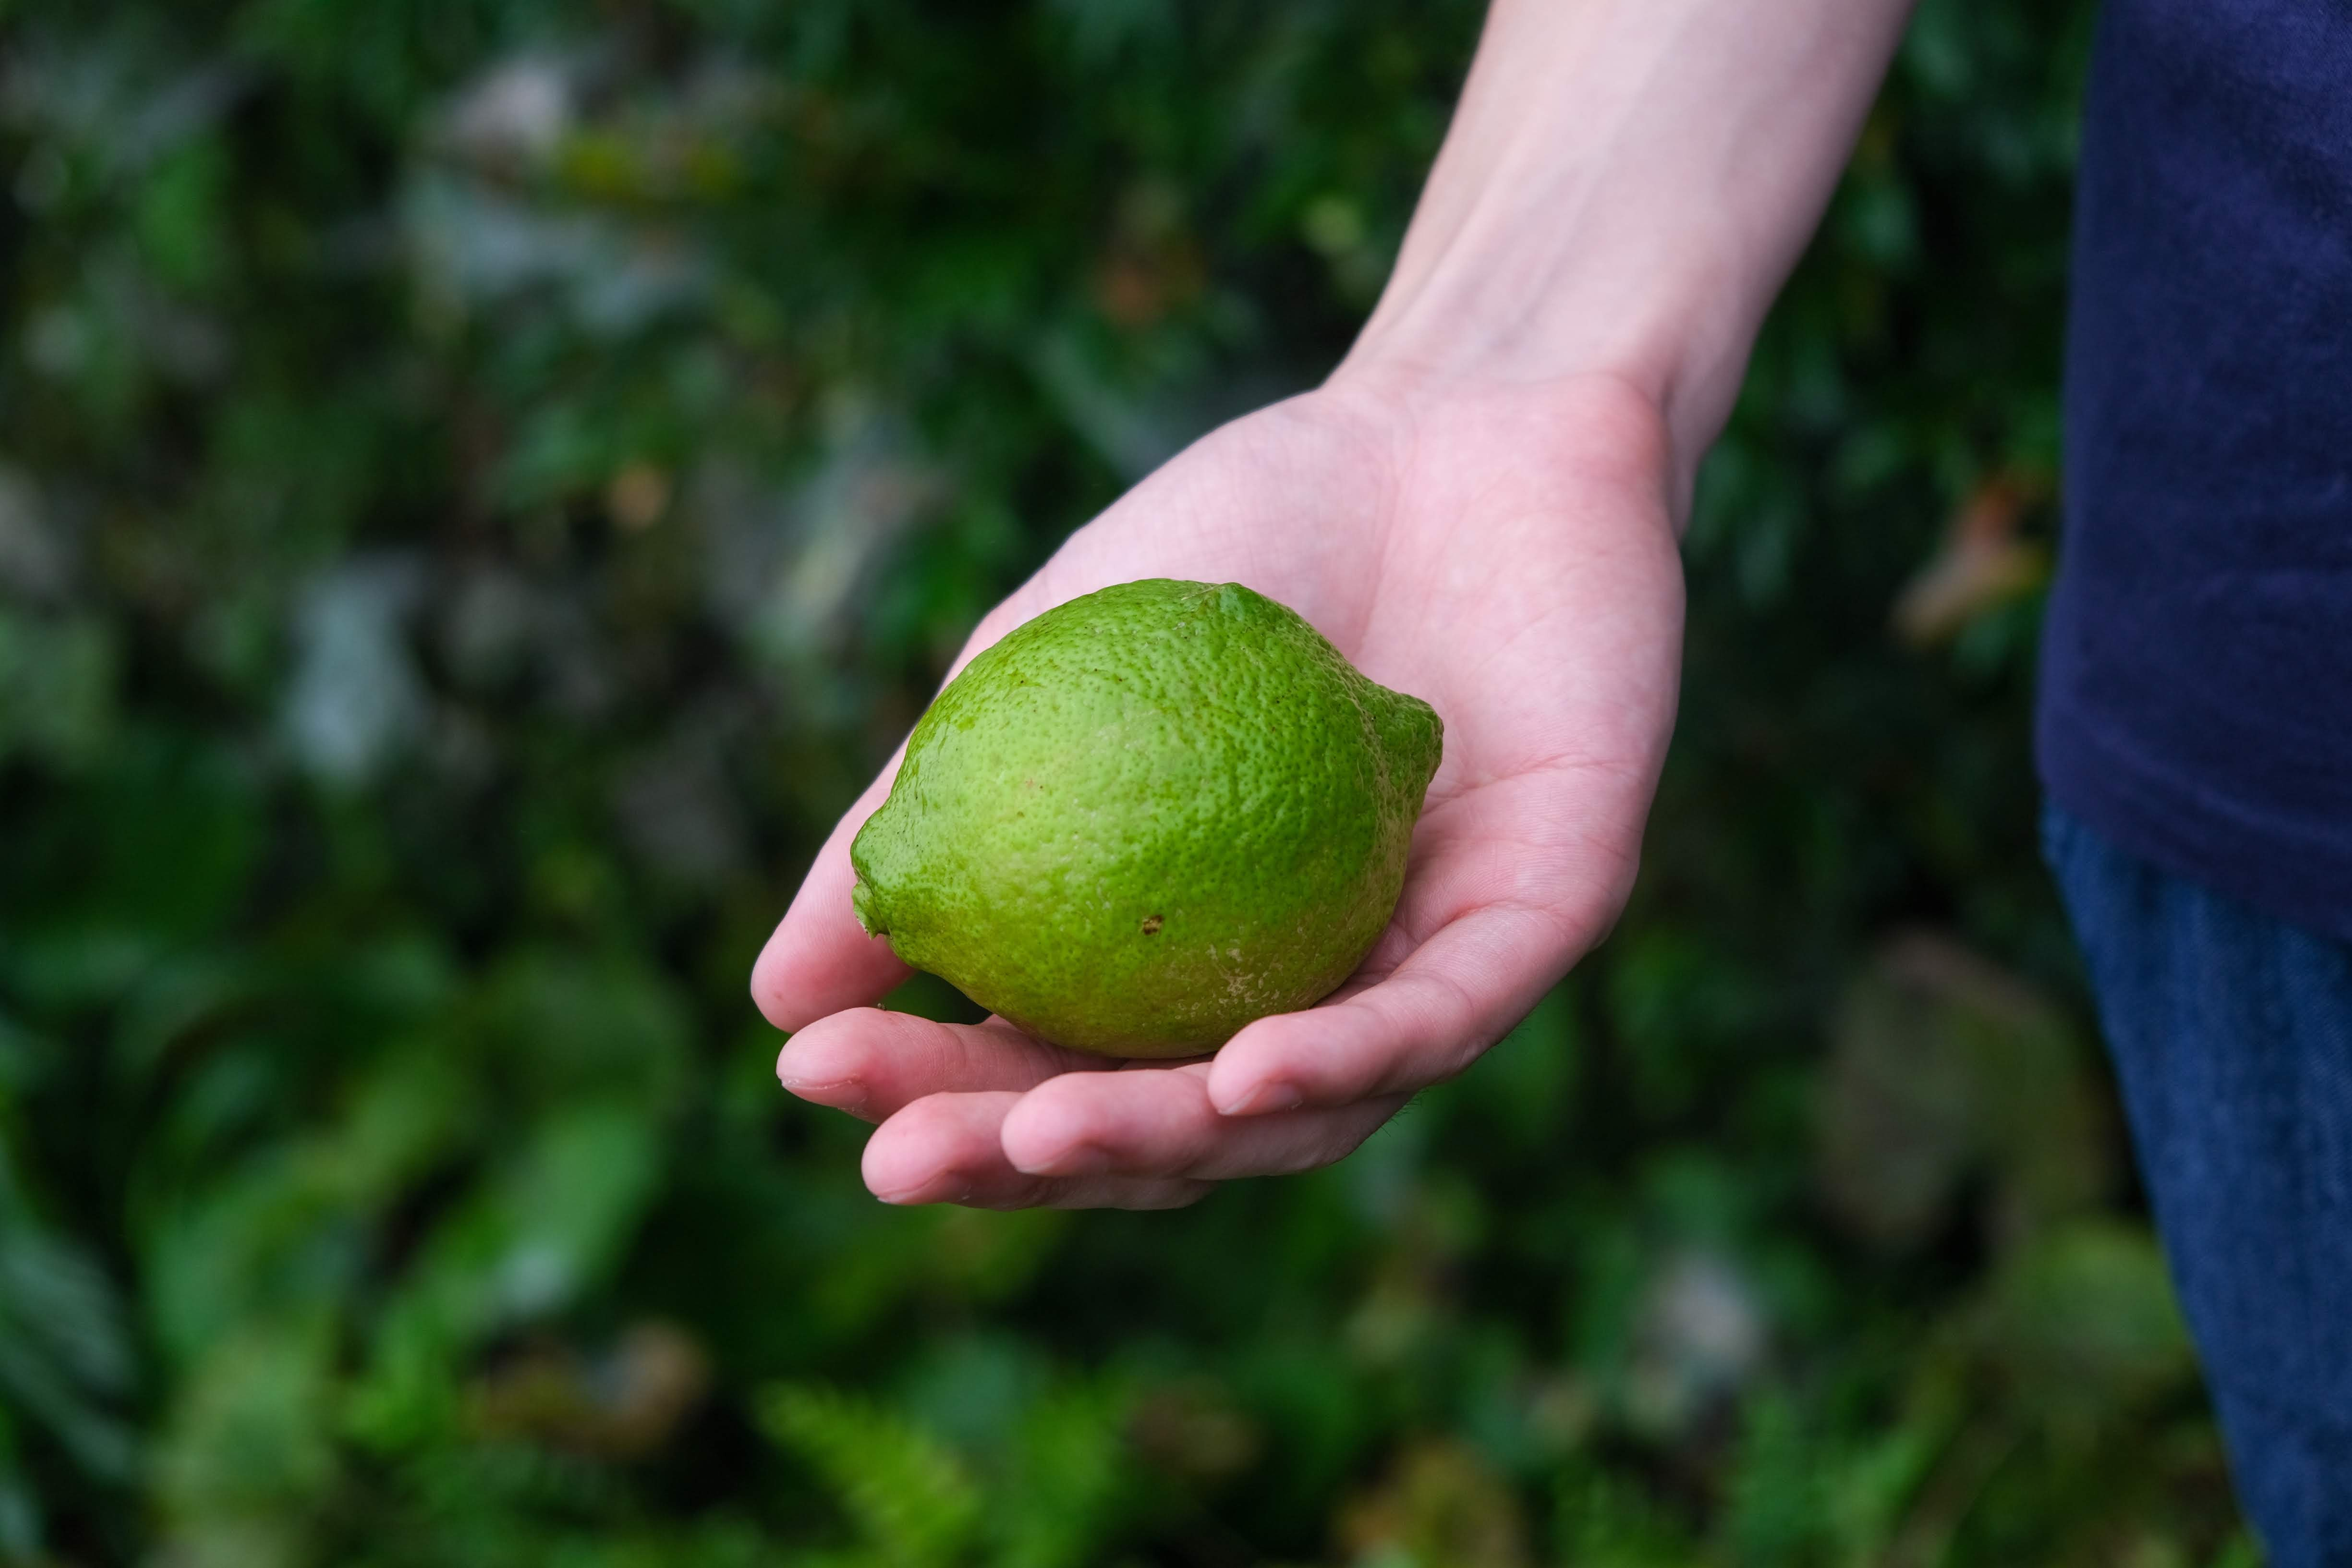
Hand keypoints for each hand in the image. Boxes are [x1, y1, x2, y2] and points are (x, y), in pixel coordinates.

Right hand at [751, 366, 1683, 1207]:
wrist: (1452, 406)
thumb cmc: (1250, 536)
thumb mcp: (1040, 670)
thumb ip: (931, 816)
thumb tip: (776, 997)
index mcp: (1198, 958)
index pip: (1061, 1069)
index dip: (943, 1099)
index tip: (815, 1078)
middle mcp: (1310, 989)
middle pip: (1173, 1131)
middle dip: (1032, 1162)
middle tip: (900, 1162)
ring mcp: (1432, 959)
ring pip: (1306, 1113)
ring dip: (1168, 1143)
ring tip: (1035, 1136)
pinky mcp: (1549, 909)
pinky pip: (1448, 1015)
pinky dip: (1345, 1057)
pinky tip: (1241, 1073)